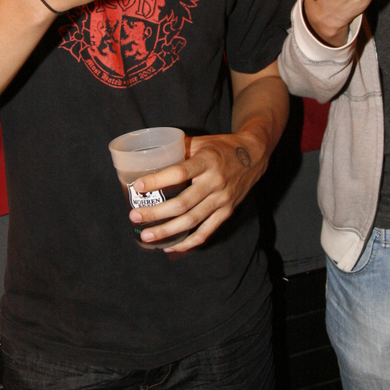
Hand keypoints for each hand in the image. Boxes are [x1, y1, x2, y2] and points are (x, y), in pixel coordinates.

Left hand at [128, 132, 264, 252]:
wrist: (254, 155)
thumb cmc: (221, 147)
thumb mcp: (200, 142)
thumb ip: (178, 150)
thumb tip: (149, 158)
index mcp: (207, 161)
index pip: (179, 173)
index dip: (158, 181)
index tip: (138, 187)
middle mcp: (215, 182)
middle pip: (183, 203)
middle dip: (156, 213)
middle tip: (135, 217)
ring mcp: (222, 199)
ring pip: (192, 221)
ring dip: (167, 231)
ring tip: (146, 236)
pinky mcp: (227, 212)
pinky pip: (206, 232)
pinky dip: (188, 242)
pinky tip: (171, 247)